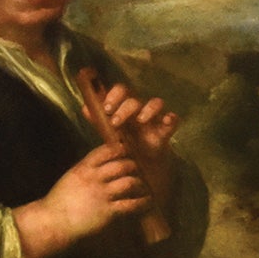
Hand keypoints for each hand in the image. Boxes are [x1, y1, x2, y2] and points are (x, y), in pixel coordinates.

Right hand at [12, 143, 150, 257]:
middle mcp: (93, 179)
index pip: (106, 150)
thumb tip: (104, 161)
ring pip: (130, 182)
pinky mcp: (107, 212)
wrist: (51, 222)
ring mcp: (101, 195)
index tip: (128, 151)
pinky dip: (141, 202)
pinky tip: (146, 202)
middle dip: (133, 167)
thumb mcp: (71, 177)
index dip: (120, 149)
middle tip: (139, 171)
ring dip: (140, 184)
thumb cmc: (60, 201)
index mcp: (83, 168)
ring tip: (143, 187)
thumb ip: (87, 168)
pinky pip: (130, 204)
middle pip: (122, 165)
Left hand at [87, 82, 178, 204]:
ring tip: (140, 121)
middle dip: (124, 108)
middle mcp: (139, 110)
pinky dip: (171, 118)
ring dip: (148, 109)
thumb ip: (98, 120)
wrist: (141, 165)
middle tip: (115, 122)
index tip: (106, 107)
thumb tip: (85, 108)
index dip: (114, 95)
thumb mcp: (109, 133)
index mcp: (123, 108)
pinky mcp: (165, 130)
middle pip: (134, 99)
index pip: (121, 91)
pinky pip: (173, 119)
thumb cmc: (124, 144)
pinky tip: (166, 121)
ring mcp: (153, 119)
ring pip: (156, 103)